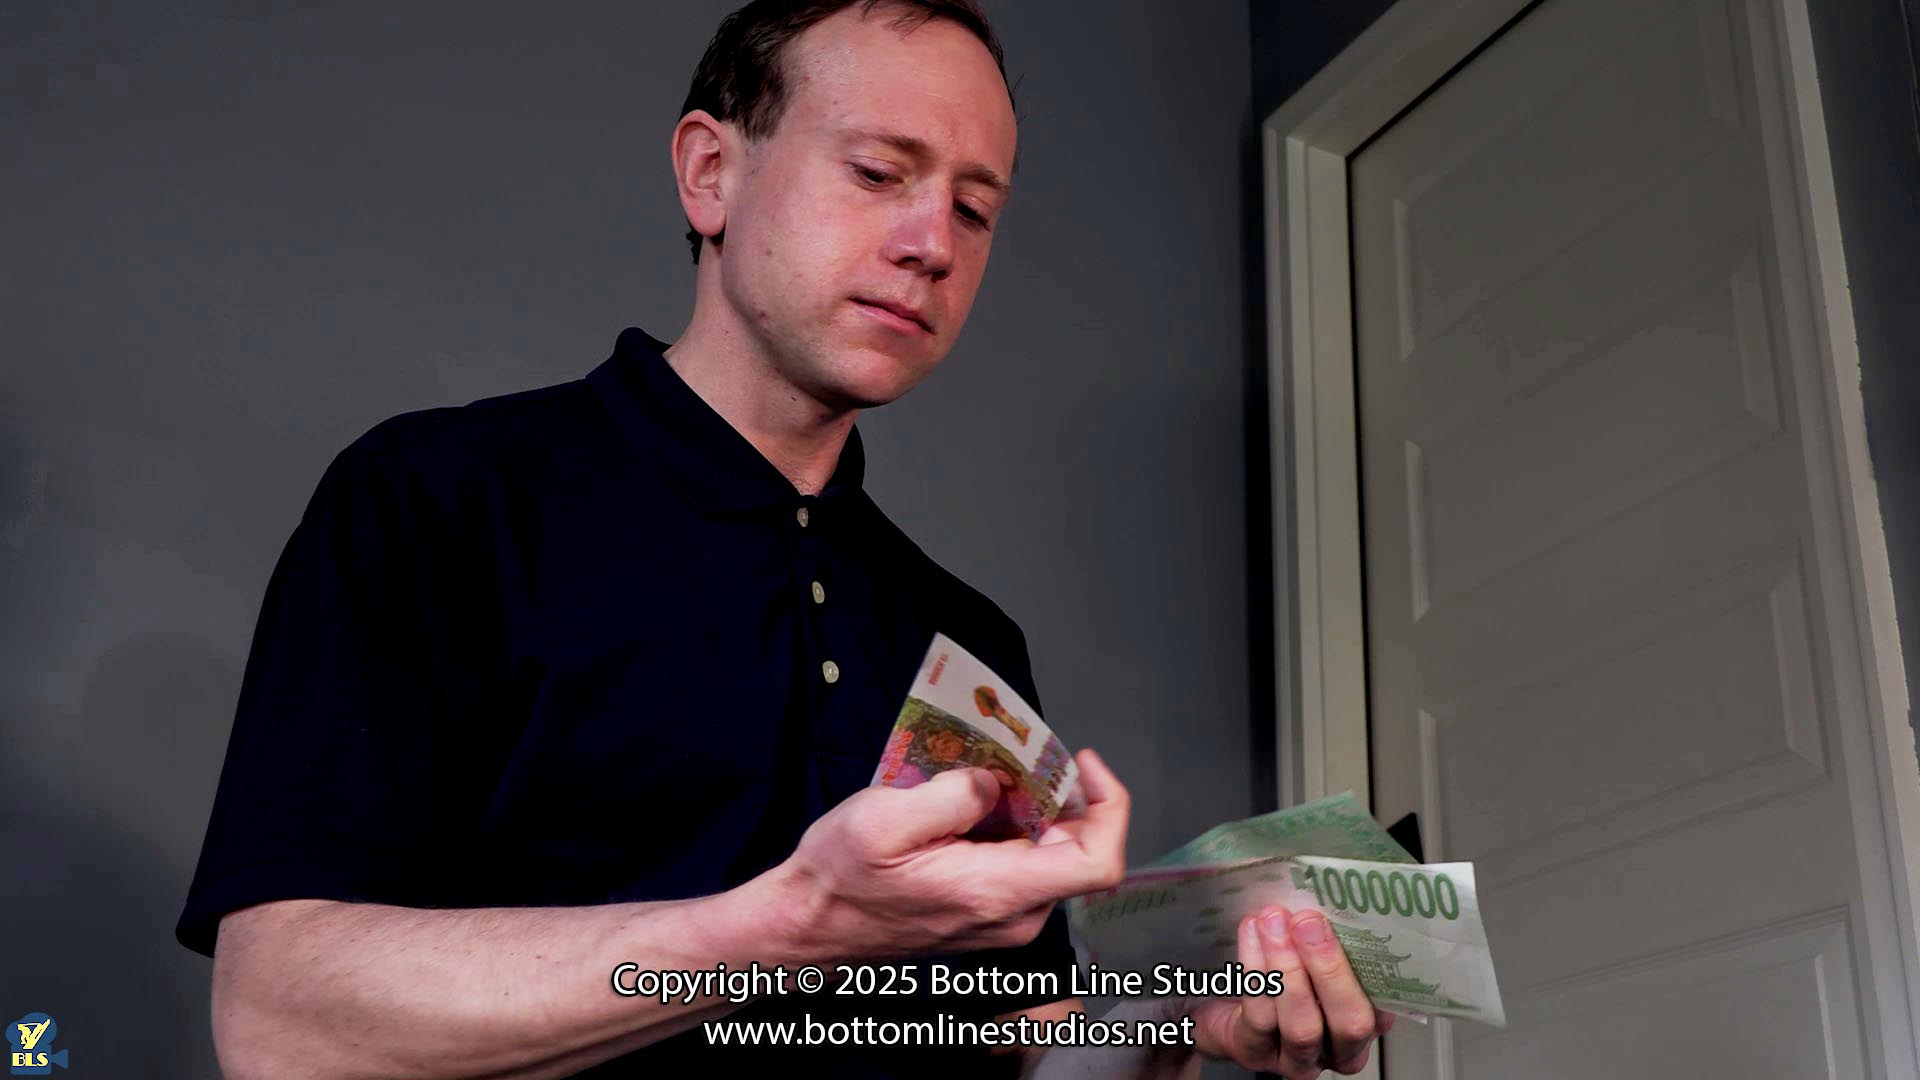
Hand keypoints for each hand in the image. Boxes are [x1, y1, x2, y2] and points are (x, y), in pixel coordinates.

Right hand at [764, 748, 1129, 962]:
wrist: (808, 928)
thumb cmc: (840, 877)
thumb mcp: (884, 819)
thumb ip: (951, 795)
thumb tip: (994, 782)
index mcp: (997, 891)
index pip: (1099, 862)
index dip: (1110, 806)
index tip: (1080, 761)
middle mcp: (1013, 915)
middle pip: (1077, 849)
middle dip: (1059, 792)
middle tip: (1019, 752)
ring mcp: (1002, 920)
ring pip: (1049, 854)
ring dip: (1031, 807)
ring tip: (987, 771)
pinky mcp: (987, 915)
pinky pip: (1022, 865)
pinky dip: (1011, 827)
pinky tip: (972, 802)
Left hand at [1188, 904, 1394, 1077]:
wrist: (1224, 1003)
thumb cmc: (1282, 973)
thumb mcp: (1313, 954)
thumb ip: (1329, 936)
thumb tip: (1333, 892)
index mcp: (1365, 1023)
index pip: (1384, 1004)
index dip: (1375, 969)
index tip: (1359, 922)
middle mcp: (1338, 1049)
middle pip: (1348, 1022)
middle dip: (1329, 968)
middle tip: (1308, 923)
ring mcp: (1297, 1058)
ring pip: (1302, 1024)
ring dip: (1287, 967)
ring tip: (1274, 922)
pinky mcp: (1256, 1052)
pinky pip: (1259, 1015)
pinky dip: (1255, 968)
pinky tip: (1251, 934)